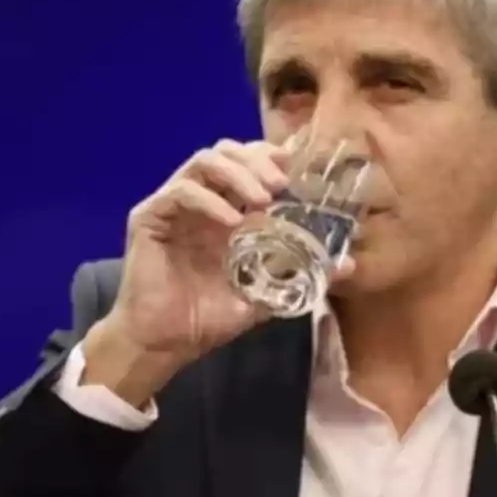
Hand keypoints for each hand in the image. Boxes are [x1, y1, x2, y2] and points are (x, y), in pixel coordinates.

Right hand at [82, 138, 352, 405]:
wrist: (164, 344)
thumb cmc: (208, 317)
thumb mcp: (263, 293)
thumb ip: (299, 273)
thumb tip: (348, 264)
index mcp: (225, 210)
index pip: (248, 163)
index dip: (271, 158)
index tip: (298, 169)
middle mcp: (200, 201)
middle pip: (227, 151)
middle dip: (257, 161)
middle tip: (281, 185)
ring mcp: (174, 206)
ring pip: (204, 161)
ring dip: (238, 173)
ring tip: (262, 199)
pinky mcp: (149, 217)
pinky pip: (180, 192)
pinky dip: (209, 201)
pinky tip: (231, 222)